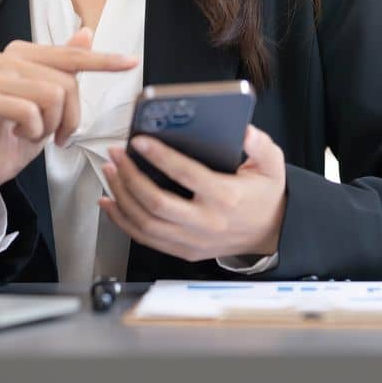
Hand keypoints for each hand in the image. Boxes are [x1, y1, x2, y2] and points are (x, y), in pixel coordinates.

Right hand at [0, 26, 139, 218]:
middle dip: (69, 117)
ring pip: (51, 96)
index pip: (71, 55)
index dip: (103, 61)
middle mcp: (3, 59)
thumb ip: (65, 67)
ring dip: (50, 126)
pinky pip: (28, 112)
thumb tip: (86, 32)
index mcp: (21, 53)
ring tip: (33, 131)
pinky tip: (19, 133)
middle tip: (54, 133)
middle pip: (65, 82)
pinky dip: (33, 131)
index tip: (131, 62)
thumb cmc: (16, 133)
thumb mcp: (49, 101)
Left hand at [98, 124, 286, 263]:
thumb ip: (260, 145)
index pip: (186, 175)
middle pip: (157, 203)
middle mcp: (207, 222)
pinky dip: (123, 221)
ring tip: (109, 172)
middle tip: (115, 155)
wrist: (271, 232)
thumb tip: (245, 131)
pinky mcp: (185, 250)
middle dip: (129, 176)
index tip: (139, 141)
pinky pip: (146, 239)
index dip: (159, 157)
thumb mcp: (272, 165)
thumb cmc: (264, 195)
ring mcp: (193, 240)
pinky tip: (110, 202)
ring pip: (146, 223)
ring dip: (121, 196)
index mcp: (226, 197)